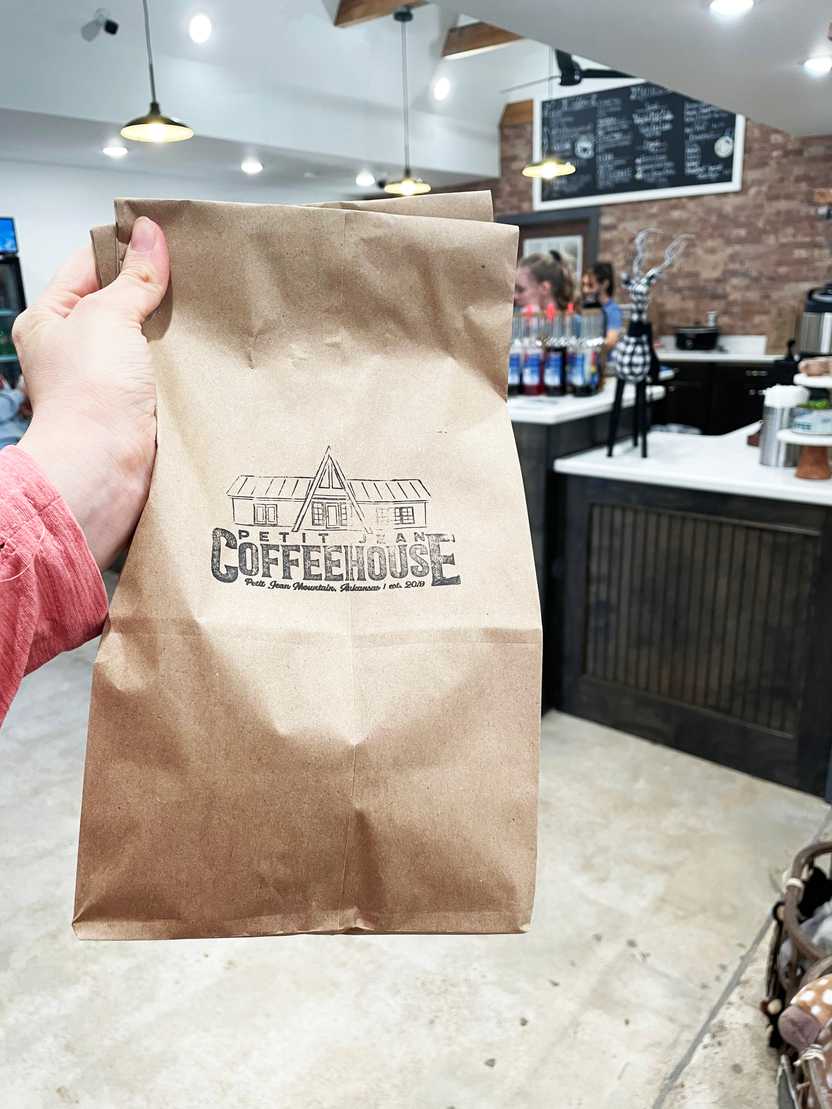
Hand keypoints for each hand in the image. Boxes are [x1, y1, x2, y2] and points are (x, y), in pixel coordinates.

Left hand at [13, 218, 168, 568]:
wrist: (106, 467)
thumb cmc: (88, 396)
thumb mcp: (109, 316)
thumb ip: (135, 277)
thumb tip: (150, 234)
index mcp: (49, 319)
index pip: (89, 265)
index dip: (125, 248)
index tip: (163, 236)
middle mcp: (75, 349)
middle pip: (121, 301)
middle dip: (155, 290)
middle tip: (192, 271)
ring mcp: (107, 378)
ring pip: (146, 338)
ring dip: (171, 328)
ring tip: (202, 309)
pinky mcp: (137, 405)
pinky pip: (162, 371)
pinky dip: (180, 361)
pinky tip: (202, 348)